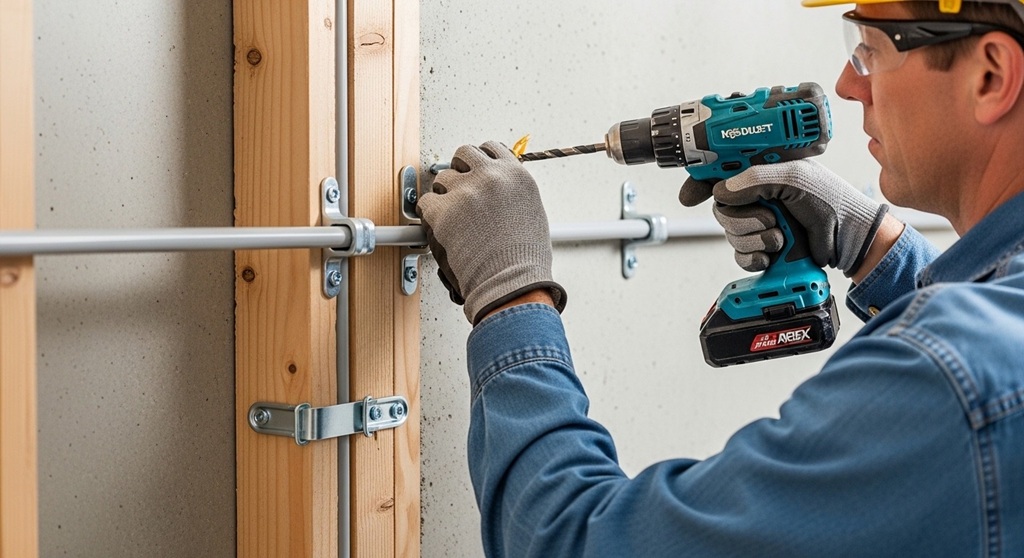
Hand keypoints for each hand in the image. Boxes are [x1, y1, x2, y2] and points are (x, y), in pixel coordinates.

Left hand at [416, 141, 566, 324]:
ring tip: (454, 218)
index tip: (473, 170)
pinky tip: (441, 226)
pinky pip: (426, 202)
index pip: (491, 148)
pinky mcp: (444, 210)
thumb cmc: (524, 259)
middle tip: (458, 189)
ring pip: (442, 178)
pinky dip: (430, 214)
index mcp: (516, 175)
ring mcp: (466, 191)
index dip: (479, 161)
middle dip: (458, 170)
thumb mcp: (531, 213)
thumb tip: (498, 188)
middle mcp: (492, 176)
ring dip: (445, 195)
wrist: (511, 283)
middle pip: (463, 154)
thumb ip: (512, 193)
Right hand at [678, 160, 887, 275]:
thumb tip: (722, 190)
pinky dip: (754, 258)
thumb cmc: (831, 201)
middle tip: (768, 219)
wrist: (849, 239)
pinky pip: (740, 256)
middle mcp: (757, 197)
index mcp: (762, 173)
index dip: (702, 183)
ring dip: (754, 239)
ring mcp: (759, 224)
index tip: (691, 195)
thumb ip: (755, 179)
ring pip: (730, 234)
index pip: (720, 173)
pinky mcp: (762, 250)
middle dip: (742, 218)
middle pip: (721, 209)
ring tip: (780, 237)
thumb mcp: (794, 179)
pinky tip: (772, 255)